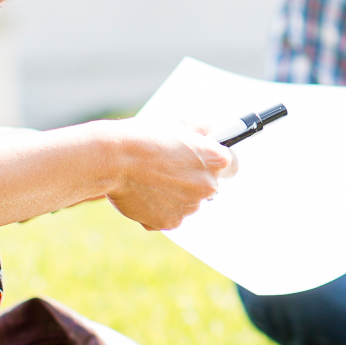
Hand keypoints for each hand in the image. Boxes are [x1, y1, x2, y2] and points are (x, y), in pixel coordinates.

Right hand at [100, 119, 234, 230]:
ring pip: (188, 202)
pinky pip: (170, 215)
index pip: (232, 166)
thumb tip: (215, 136)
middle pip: (209, 186)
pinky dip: (159, 207)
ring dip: (176, 194)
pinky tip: (144, 192)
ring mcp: (189, 207)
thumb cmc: (144, 136)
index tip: (207, 162)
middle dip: (194, 179)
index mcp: (215, 160)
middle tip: (171, 168)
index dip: (218, 163)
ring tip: (151, 178)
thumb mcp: (179, 122)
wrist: (113, 159)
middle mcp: (208, 186)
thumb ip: (203, 130)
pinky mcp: (170, 222)